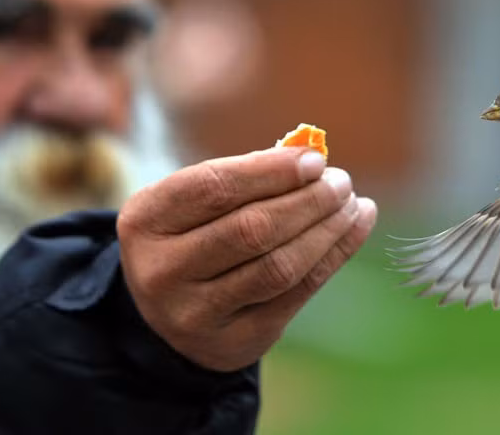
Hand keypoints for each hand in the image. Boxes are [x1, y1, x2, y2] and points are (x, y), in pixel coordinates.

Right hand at [117, 147, 376, 370]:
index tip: (314, 160)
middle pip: (251, 230)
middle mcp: (162, 270)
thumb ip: (245, 178)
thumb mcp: (195, 203)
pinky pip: (297, 293)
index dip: (270, 171)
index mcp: (145, 220)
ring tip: (352, 205)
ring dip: (327, 231)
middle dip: (307, 201)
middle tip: (341, 183)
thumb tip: (312, 160)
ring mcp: (196, 312)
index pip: (213, 187)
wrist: (172, 313)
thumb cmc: (194, 235)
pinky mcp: (236, 340)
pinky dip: (334, 255)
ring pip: (278, 266)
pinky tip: (355, 227)